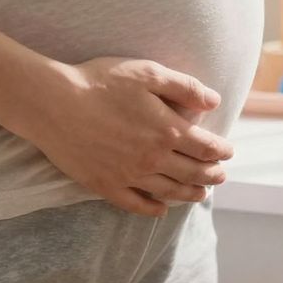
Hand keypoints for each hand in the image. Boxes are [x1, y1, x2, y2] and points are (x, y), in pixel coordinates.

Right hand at [15, 55, 233, 217]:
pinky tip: (160, 210)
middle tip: (220, 177)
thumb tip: (215, 101)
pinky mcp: (105, 185)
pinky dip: (152, 209)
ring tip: (200, 195)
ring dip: (189, 194)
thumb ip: (185, 87)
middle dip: (211, 176)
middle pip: (192, 173)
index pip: (205, 147)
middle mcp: (152, 158)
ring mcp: (128, 175)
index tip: (228, 152)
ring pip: (168, 191)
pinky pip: (135, 204)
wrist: (54, 103)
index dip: (221, 151)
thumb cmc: (101, 82)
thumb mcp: (148, 73)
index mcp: (167, 130)